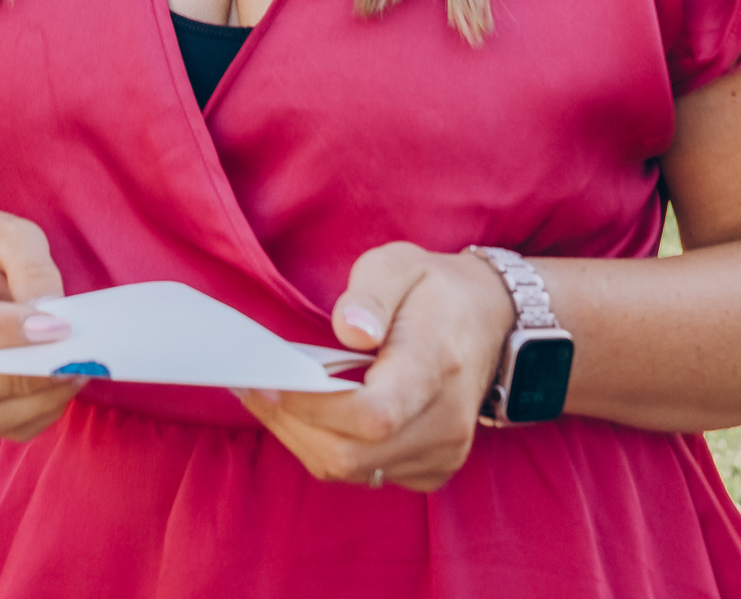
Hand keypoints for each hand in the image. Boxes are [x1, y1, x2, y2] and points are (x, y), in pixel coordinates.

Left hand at [236, 241, 515, 491]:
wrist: (487, 320)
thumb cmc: (431, 289)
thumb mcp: (397, 265)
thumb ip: (370, 295)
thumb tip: (348, 331)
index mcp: (435, 366)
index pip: (373, 414)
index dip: (313, 407)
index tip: (271, 380)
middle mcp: (445, 421)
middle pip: (352, 453)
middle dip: (291, 423)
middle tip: (253, 386)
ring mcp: (442, 452)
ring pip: (352, 470)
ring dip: (301, 437)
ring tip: (270, 397)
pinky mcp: (432, 469)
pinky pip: (365, 474)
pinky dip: (326, 448)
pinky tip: (307, 415)